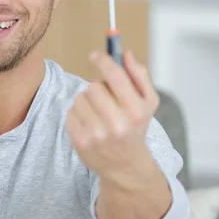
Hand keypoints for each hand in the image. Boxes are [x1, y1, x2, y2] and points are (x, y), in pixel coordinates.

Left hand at [66, 50, 159, 185]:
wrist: (124, 165)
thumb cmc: (135, 128)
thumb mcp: (147, 102)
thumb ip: (139, 76)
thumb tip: (126, 53)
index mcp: (136, 111)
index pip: (115, 77)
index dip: (102, 61)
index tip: (95, 55)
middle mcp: (117, 124)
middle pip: (93, 86)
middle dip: (97, 88)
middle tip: (104, 98)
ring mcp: (97, 134)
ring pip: (80, 98)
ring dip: (86, 100)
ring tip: (97, 112)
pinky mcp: (80, 140)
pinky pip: (70, 112)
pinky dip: (77, 113)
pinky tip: (89, 122)